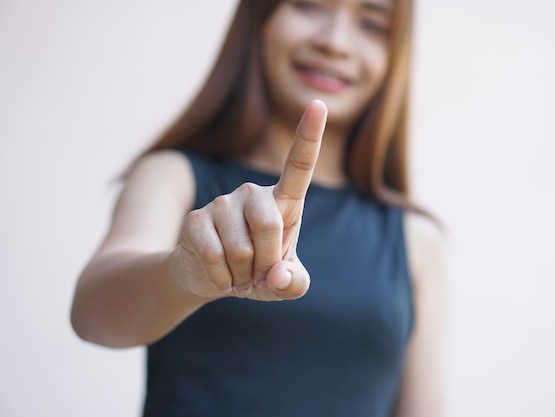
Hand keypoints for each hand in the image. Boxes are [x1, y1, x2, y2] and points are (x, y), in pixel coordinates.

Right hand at [176, 100, 327, 300]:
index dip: (309, 137)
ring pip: (241, 250)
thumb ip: (294, 283)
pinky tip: (220, 274)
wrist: (214, 279)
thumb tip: (276, 275)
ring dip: (243, 276)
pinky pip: (215, 258)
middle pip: (270, 226)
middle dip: (267, 263)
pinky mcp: (195, 220)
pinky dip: (222, 279)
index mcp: (282, 202)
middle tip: (259, 273)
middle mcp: (251, 194)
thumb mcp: (285, 284)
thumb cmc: (259, 273)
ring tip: (238, 272)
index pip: (298, 167)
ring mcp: (221, 204)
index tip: (319, 104)